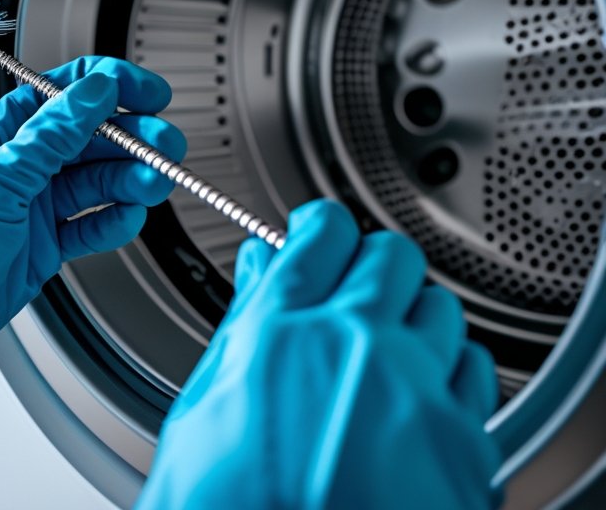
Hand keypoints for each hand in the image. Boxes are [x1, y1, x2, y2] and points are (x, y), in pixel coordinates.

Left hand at [0, 55, 186, 351]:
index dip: (105, 88)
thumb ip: (50, 136)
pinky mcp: (39, 250)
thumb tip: (93, 92)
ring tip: (154, 184)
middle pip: (83, 141)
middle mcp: (9, 169)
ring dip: (126, 181)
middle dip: (128, 141)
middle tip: (165, 146)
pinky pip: (86, 227)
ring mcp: (26, 211)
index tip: (147, 92)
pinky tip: (131, 217)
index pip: (55, 96)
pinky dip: (111, 222)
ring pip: (90, 185)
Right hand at [137, 199, 500, 509]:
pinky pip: (471, 376)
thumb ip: (244, 328)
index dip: (319, 231)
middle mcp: (356, 349)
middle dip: (369, 269)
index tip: (319, 239)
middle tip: (349, 298)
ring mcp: (417, 395)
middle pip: (391, 258)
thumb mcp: (205, 411)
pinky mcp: (463, 445)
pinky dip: (445, 380)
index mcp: (280, 334)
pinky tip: (413, 406)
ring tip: (382, 360)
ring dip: (411, 324)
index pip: (321, 232)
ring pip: (439, 311)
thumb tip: (261, 272)